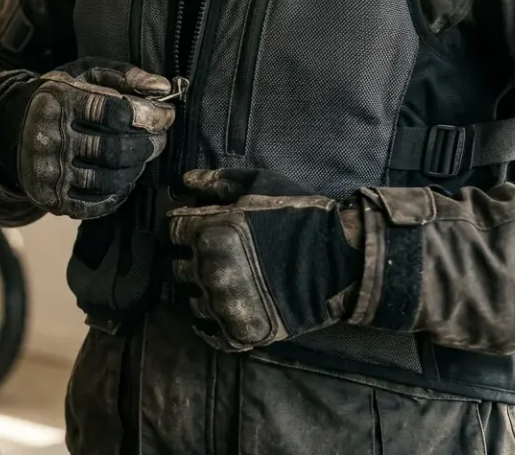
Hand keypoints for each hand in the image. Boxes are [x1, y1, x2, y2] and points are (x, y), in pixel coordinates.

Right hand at [17, 59, 176, 219]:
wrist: (10, 130)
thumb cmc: (59, 97)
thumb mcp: (84, 74)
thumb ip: (123, 75)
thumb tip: (162, 87)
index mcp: (59, 101)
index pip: (113, 112)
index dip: (149, 115)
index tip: (165, 115)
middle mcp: (50, 137)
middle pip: (114, 150)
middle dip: (148, 145)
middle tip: (159, 139)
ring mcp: (49, 171)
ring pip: (109, 179)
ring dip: (136, 169)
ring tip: (140, 157)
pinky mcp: (51, 198)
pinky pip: (97, 203)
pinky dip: (118, 192)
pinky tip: (122, 177)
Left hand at [166, 169, 364, 352]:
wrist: (341, 259)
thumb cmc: (299, 215)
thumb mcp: (258, 185)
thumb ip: (216, 181)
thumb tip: (184, 180)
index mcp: (208, 233)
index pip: (172, 232)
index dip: (184, 229)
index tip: (196, 230)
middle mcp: (209, 270)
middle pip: (179, 267)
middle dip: (192, 260)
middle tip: (212, 258)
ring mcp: (225, 303)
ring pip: (192, 301)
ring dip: (201, 292)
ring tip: (221, 284)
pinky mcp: (242, 330)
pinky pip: (210, 333)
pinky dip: (210, 325)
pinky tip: (219, 313)